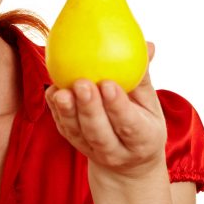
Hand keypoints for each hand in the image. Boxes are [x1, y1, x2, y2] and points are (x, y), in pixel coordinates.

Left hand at [44, 42, 167, 178]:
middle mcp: (116, 151)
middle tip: (82, 84)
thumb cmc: (142, 119)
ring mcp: (92, 150)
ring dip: (67, 111)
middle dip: (89, 109)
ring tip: (62, 92)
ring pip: (77, 132)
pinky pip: (62, 126)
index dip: (118, 106)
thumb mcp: (149, 103)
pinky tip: (54, 91)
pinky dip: (56, 110)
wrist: (127, 158)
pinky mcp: (73, 142)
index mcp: (142, 139)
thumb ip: (143, 77)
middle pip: (99, 133)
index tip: (108, 84)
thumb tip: (148, 45)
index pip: (129, 124)